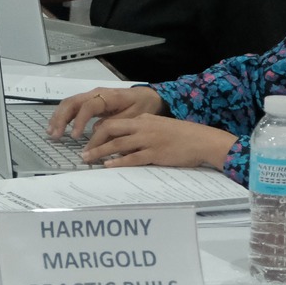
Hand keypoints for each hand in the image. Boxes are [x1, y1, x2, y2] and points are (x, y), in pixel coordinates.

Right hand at [48, 85, 160, 139]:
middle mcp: (96, 93)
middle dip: (61, 118)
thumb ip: (115, 123)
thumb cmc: (142, 105)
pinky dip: (62, 116)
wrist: (147, 96)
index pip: (88, 106)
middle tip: (55, 135)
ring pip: (69, 103)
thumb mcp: (134, 116)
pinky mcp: (89, 101)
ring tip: (52, 132)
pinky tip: (57, 126)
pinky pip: (72, 106)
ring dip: (58, 117)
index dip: (79, 120)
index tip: (74, 136)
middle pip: (72, 102)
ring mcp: (91, 96)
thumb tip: (95, 131)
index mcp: (108, 96)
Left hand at [79, 113, 236, 170]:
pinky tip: (108, 165)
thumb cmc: (183, 135)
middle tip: (83, 152)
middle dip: (93, 140)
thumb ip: (142, 129)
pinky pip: (132, 157)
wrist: (203, 140)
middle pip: (110, 129)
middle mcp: (142, 127)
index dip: (98, 132)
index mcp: (142, 119)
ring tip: (88, 159)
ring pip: (117, 144)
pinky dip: (118, 161)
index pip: (113, 122)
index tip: (88, 141)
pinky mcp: (156, 153)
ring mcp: (148, 140)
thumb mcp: (159, 125)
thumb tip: (125, 138)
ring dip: (100, 152)